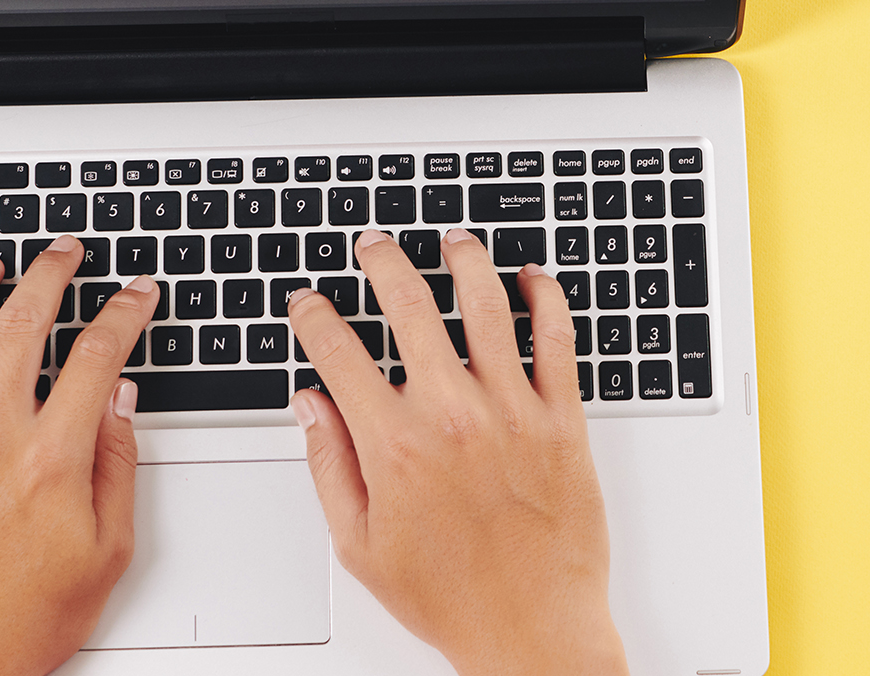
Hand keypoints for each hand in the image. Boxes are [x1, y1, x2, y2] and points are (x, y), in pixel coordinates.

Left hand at [0, 237, 158, 675]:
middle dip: (51, 275)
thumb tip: (118, 402)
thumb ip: (117, 466)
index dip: (124, 313)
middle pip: (24, 326)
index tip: (136, 295)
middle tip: (65, 253)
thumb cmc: (25, 620)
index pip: (97, 357)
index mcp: (53, 460)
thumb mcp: (108, 551)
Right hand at [286, 229, 626, 675]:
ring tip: (452, 241)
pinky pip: (556, 340)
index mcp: (394, 445)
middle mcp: (453, 415)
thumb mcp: (360, 544)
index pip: (340, 353)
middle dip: (383, 264)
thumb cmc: (450, 596)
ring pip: (485, 306)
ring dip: (463, 261)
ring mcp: (512, 411)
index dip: (314, 317)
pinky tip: (531, 279)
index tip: (308, 304)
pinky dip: (545, 298)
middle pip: (410, 307)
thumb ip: (329, 467)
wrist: (531, 629)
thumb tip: (310, 407)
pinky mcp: (561, 420)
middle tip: (374, 247)